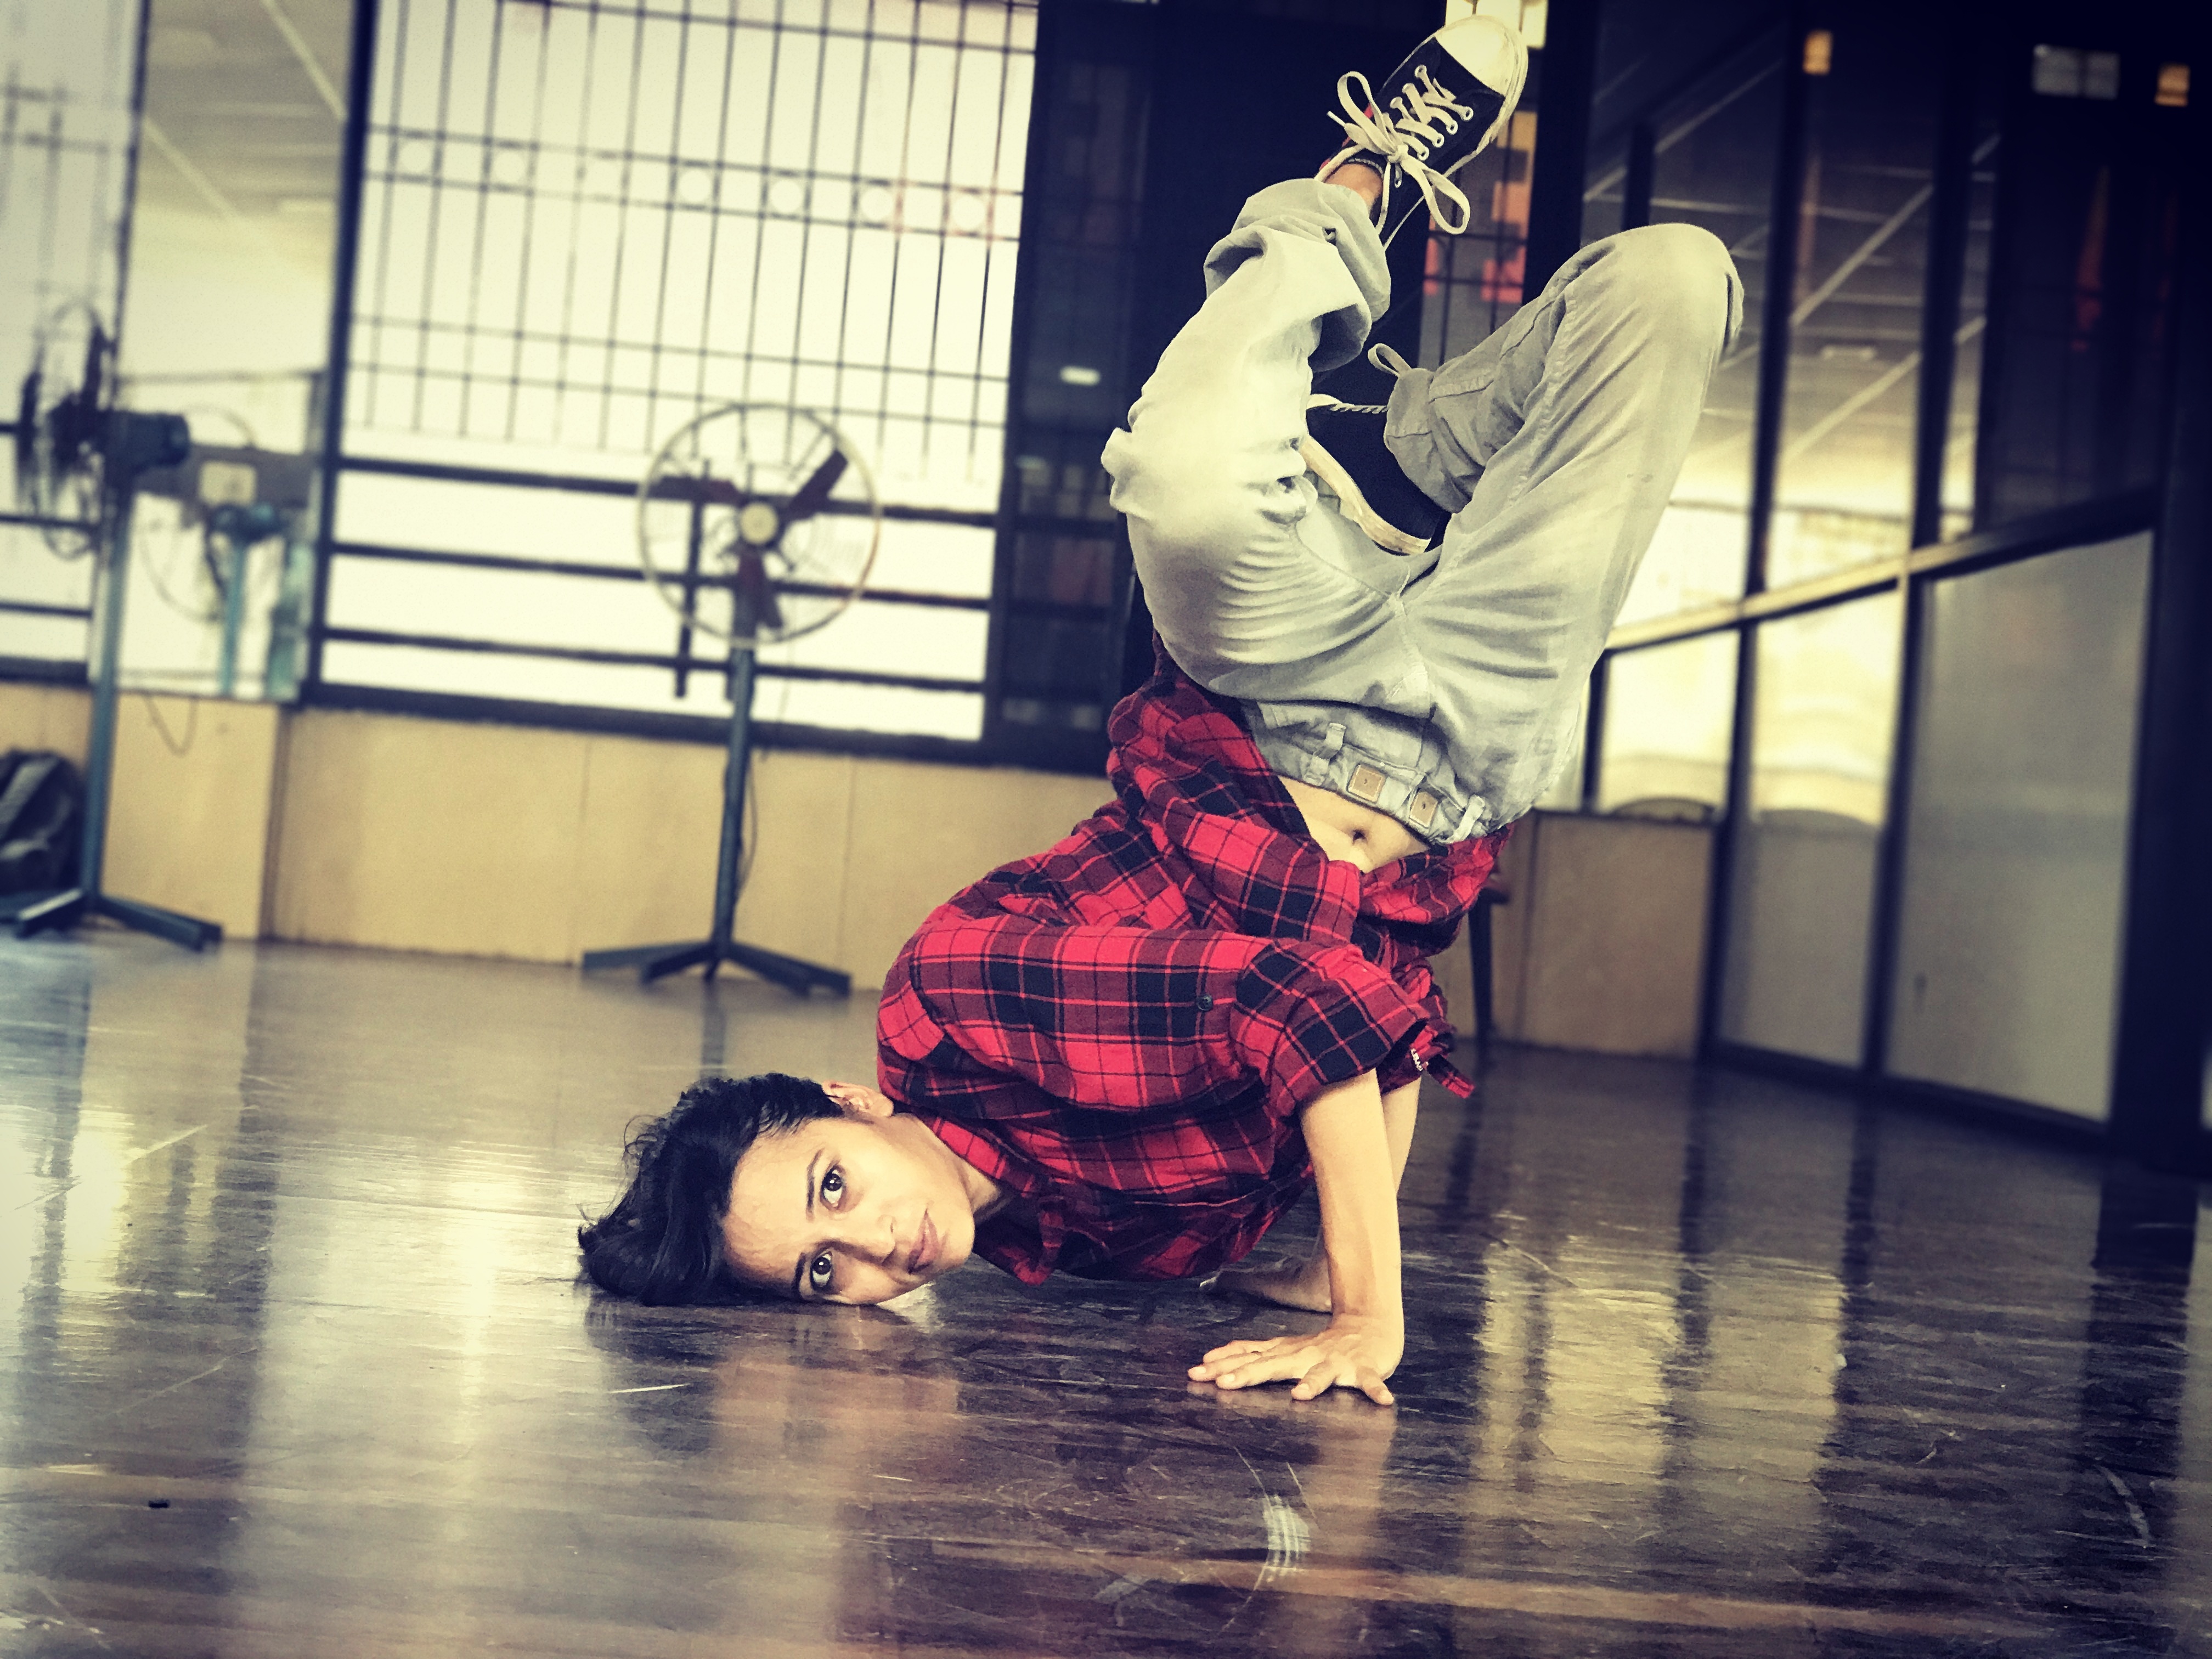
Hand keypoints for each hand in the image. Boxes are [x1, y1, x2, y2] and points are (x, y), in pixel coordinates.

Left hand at [1188, 1316, 1401, 1404]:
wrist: (1369, 1324)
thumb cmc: (1322, 1343)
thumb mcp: (1283, 1347)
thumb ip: (1251, 1354)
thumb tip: (1213, 1358)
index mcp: (1286, 1353)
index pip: (1249, 1357)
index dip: (1223, 1365)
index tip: (1196, 1372)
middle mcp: (1306, 1356)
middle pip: (1273, 1366)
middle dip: (1248, 1374)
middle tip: (1223, 1383)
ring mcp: (1335, 1362)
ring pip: (1321, 1374)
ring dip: (1312, 1384)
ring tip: (1300, 1396)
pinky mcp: (1365, 1367)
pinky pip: (1371, 1381)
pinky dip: (1376, 1390)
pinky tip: (1384, 1402)